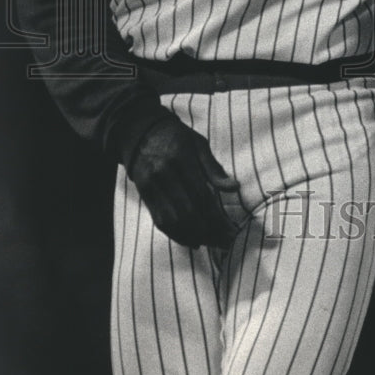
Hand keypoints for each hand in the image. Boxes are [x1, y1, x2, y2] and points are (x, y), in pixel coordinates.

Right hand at [128, 117, 240, 248]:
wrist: (139, 130)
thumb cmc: (175, 136)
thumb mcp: (198, 144)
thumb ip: (214, 168)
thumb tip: (235, 188)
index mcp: (181, 159)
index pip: (202, 195)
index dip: (217, 216)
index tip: (231, 230)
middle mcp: (164, 174)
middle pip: (188, 211)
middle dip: (208, 231)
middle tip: (224, 242)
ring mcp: (151, 185)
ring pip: (173, 220)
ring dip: (193, 236)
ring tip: (211, 243)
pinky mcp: (144, 194)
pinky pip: (160, 220)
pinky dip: (176, 234)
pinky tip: (190, 241)